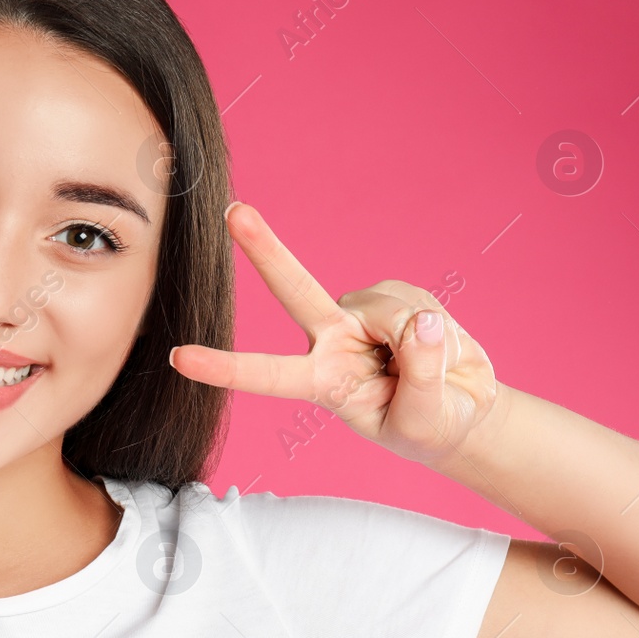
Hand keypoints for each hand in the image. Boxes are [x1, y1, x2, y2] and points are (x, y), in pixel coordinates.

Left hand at [169, 201, 500, 466]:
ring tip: (434, 371)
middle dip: (265, 249)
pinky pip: (419, 304)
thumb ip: (420, 377)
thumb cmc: (429, 425)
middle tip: (232, 212)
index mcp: (321, 381)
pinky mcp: (392, 297)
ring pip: (389, 310)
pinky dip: (440, 329)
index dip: (224, 368)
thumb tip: (418, 323)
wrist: (460, 409)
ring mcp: (359, 314)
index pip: (266, 374)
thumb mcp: (423, 422)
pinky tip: (439, 344)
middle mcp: (330, 339)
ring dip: (425, 341)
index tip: (178, 357)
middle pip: (294, 290)